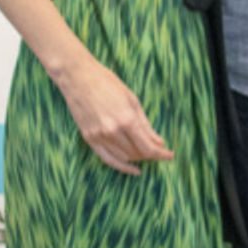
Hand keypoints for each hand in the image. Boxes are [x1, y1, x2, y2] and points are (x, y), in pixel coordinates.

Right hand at [56, 54, 173, 175]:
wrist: (77, 78)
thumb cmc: (107, 83)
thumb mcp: (132, 100)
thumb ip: (145, 124)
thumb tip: (159, 142)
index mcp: (126, 119)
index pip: (148, 147)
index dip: (161, 154)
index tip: (170, 155)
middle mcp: (113, 131)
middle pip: (137, 153)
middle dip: (152, 155)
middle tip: (160, 151)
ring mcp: (99, 136)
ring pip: (124, 157)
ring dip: (138, 158)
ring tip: (147, 153)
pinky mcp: (89, 138)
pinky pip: (108, 159)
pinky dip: (122, 166)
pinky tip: (133, 169)